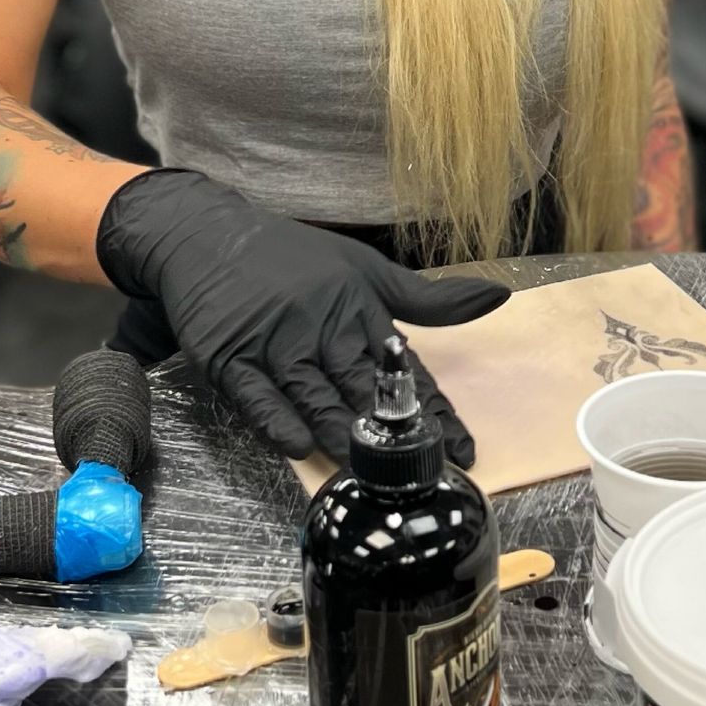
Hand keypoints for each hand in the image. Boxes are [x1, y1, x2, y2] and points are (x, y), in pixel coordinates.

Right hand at [95, 170, 506, 462]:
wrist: (207, 236)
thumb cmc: (291, 259)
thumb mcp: (363, 269)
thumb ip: (426, 299)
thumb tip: (498, 295)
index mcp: (357, 309)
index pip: (405, 366)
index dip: (434, 409)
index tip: (461, 447)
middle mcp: (319, 326)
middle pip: (363, 387)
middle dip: (392, 431)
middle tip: (419, 468)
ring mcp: (273, 343)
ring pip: (314, 396)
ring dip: (342, 432)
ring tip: (370, 466)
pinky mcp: (230, 357)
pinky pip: (256, 397)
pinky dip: (278, 420)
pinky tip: (299, 444)